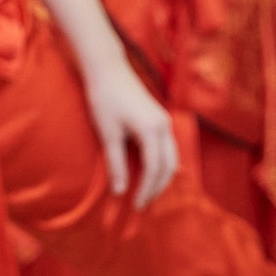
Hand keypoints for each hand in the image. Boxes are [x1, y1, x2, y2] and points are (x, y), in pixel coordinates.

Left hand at [81, 59, 177, 208]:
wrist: (108, 69)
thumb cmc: (104, 98)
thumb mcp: (108, 133)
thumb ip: (115, 163)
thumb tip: (119, 191)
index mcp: (152, 130)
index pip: (154, 169)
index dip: (146, 190)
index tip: (136, 205)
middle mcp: (164, 126)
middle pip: (168, 166)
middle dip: (156, 188)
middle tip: (142, 205)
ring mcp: (164, 121)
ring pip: (172, 157)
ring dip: (161, 177)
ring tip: (147, 193)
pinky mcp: (159, 119)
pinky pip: (168, 148)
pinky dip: (163, 164)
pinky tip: (154, 174)